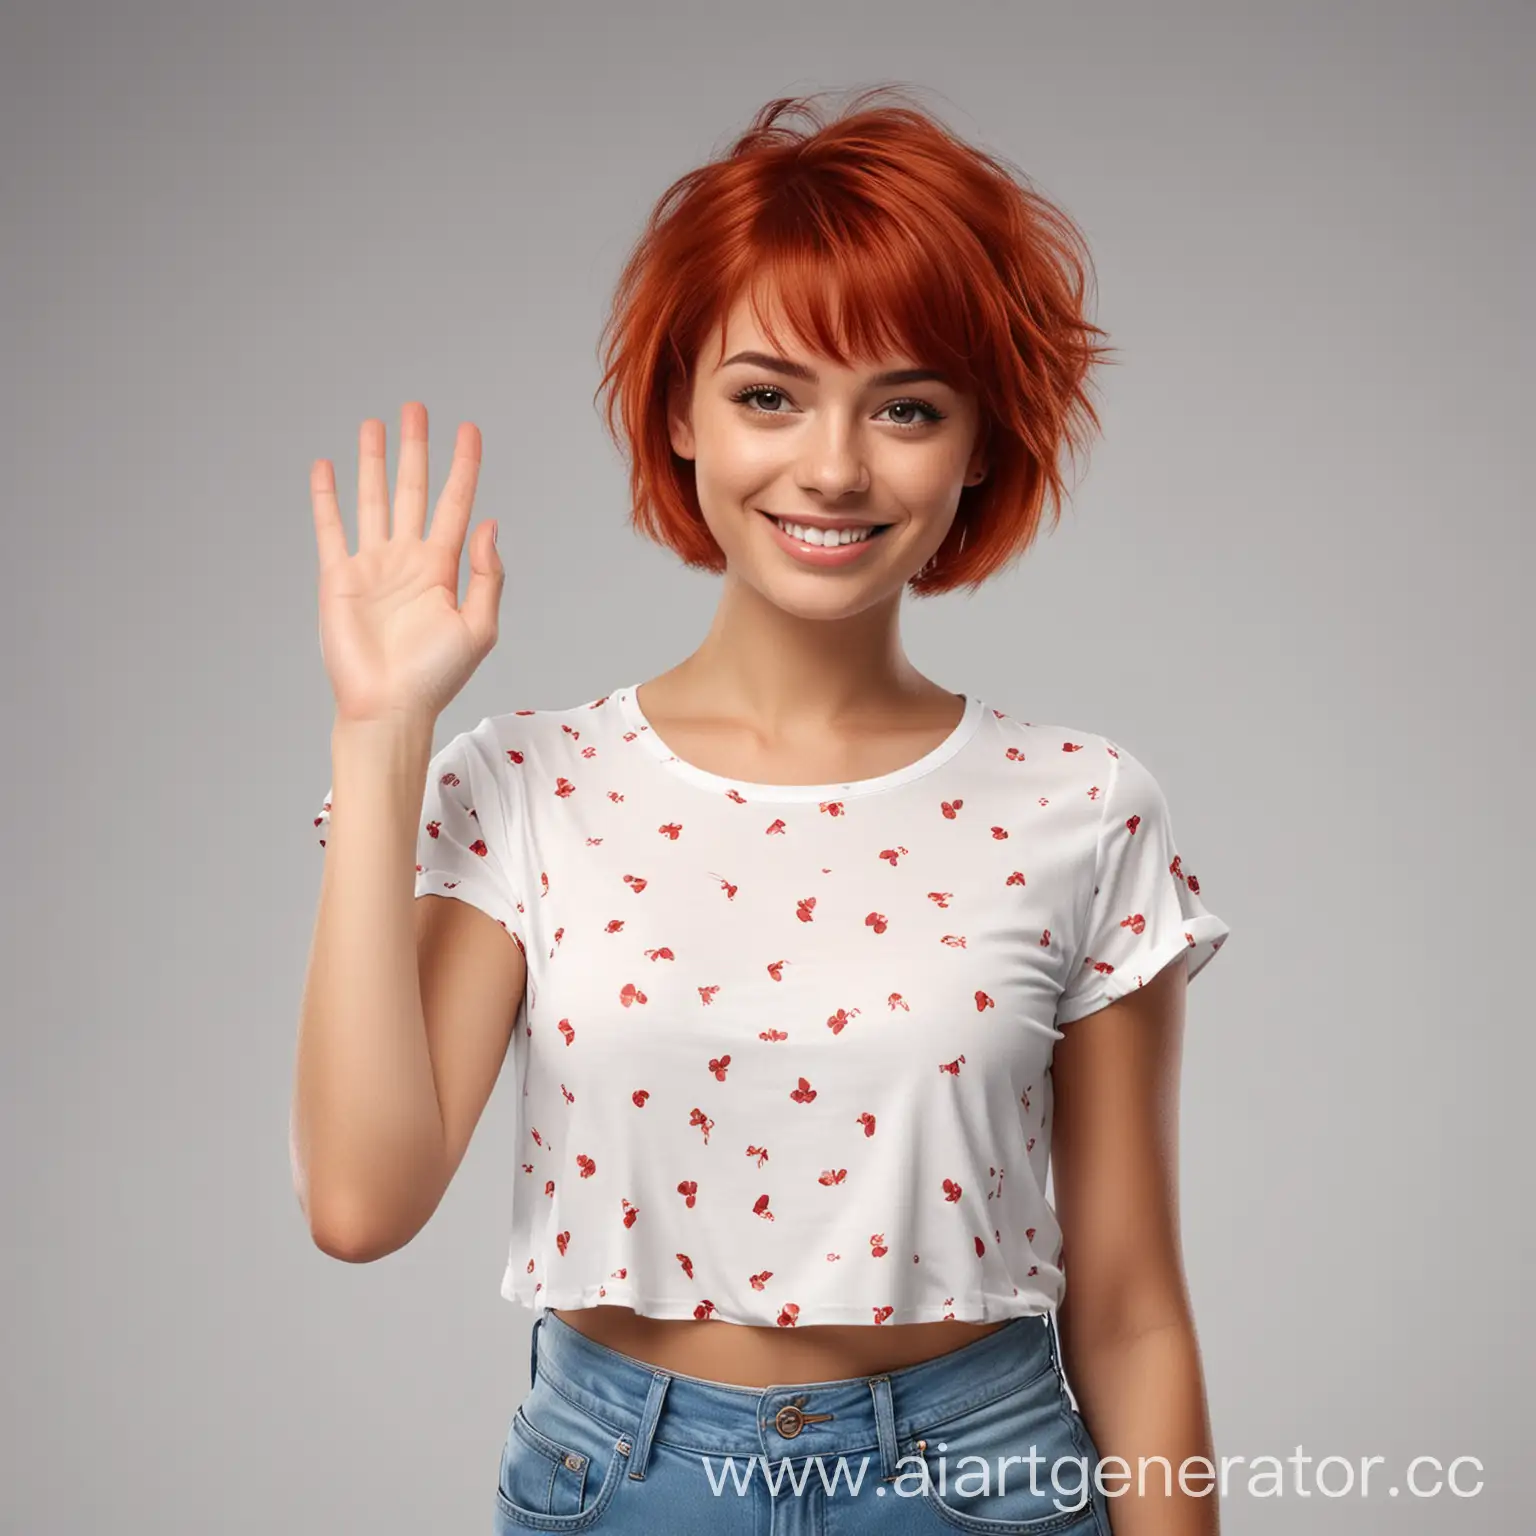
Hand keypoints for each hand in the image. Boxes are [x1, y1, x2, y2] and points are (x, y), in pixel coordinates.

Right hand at [311, 402, 502, 725]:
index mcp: (443, 568)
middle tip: (416, 408)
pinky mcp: (338, 577)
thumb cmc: (436, 676)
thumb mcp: (479, 626)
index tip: (469, 430)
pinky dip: (327, 497)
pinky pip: (331, 528)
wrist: (389, 705)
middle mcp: (407, 559)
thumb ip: (487, 574)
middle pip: (412, 490)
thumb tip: (488, 524)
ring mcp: (372, 565)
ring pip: (372, 499)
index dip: (464, 466)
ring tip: (375, 423)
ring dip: (373, 461)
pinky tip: (327, 468)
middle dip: (415, 449)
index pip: (456, 503)